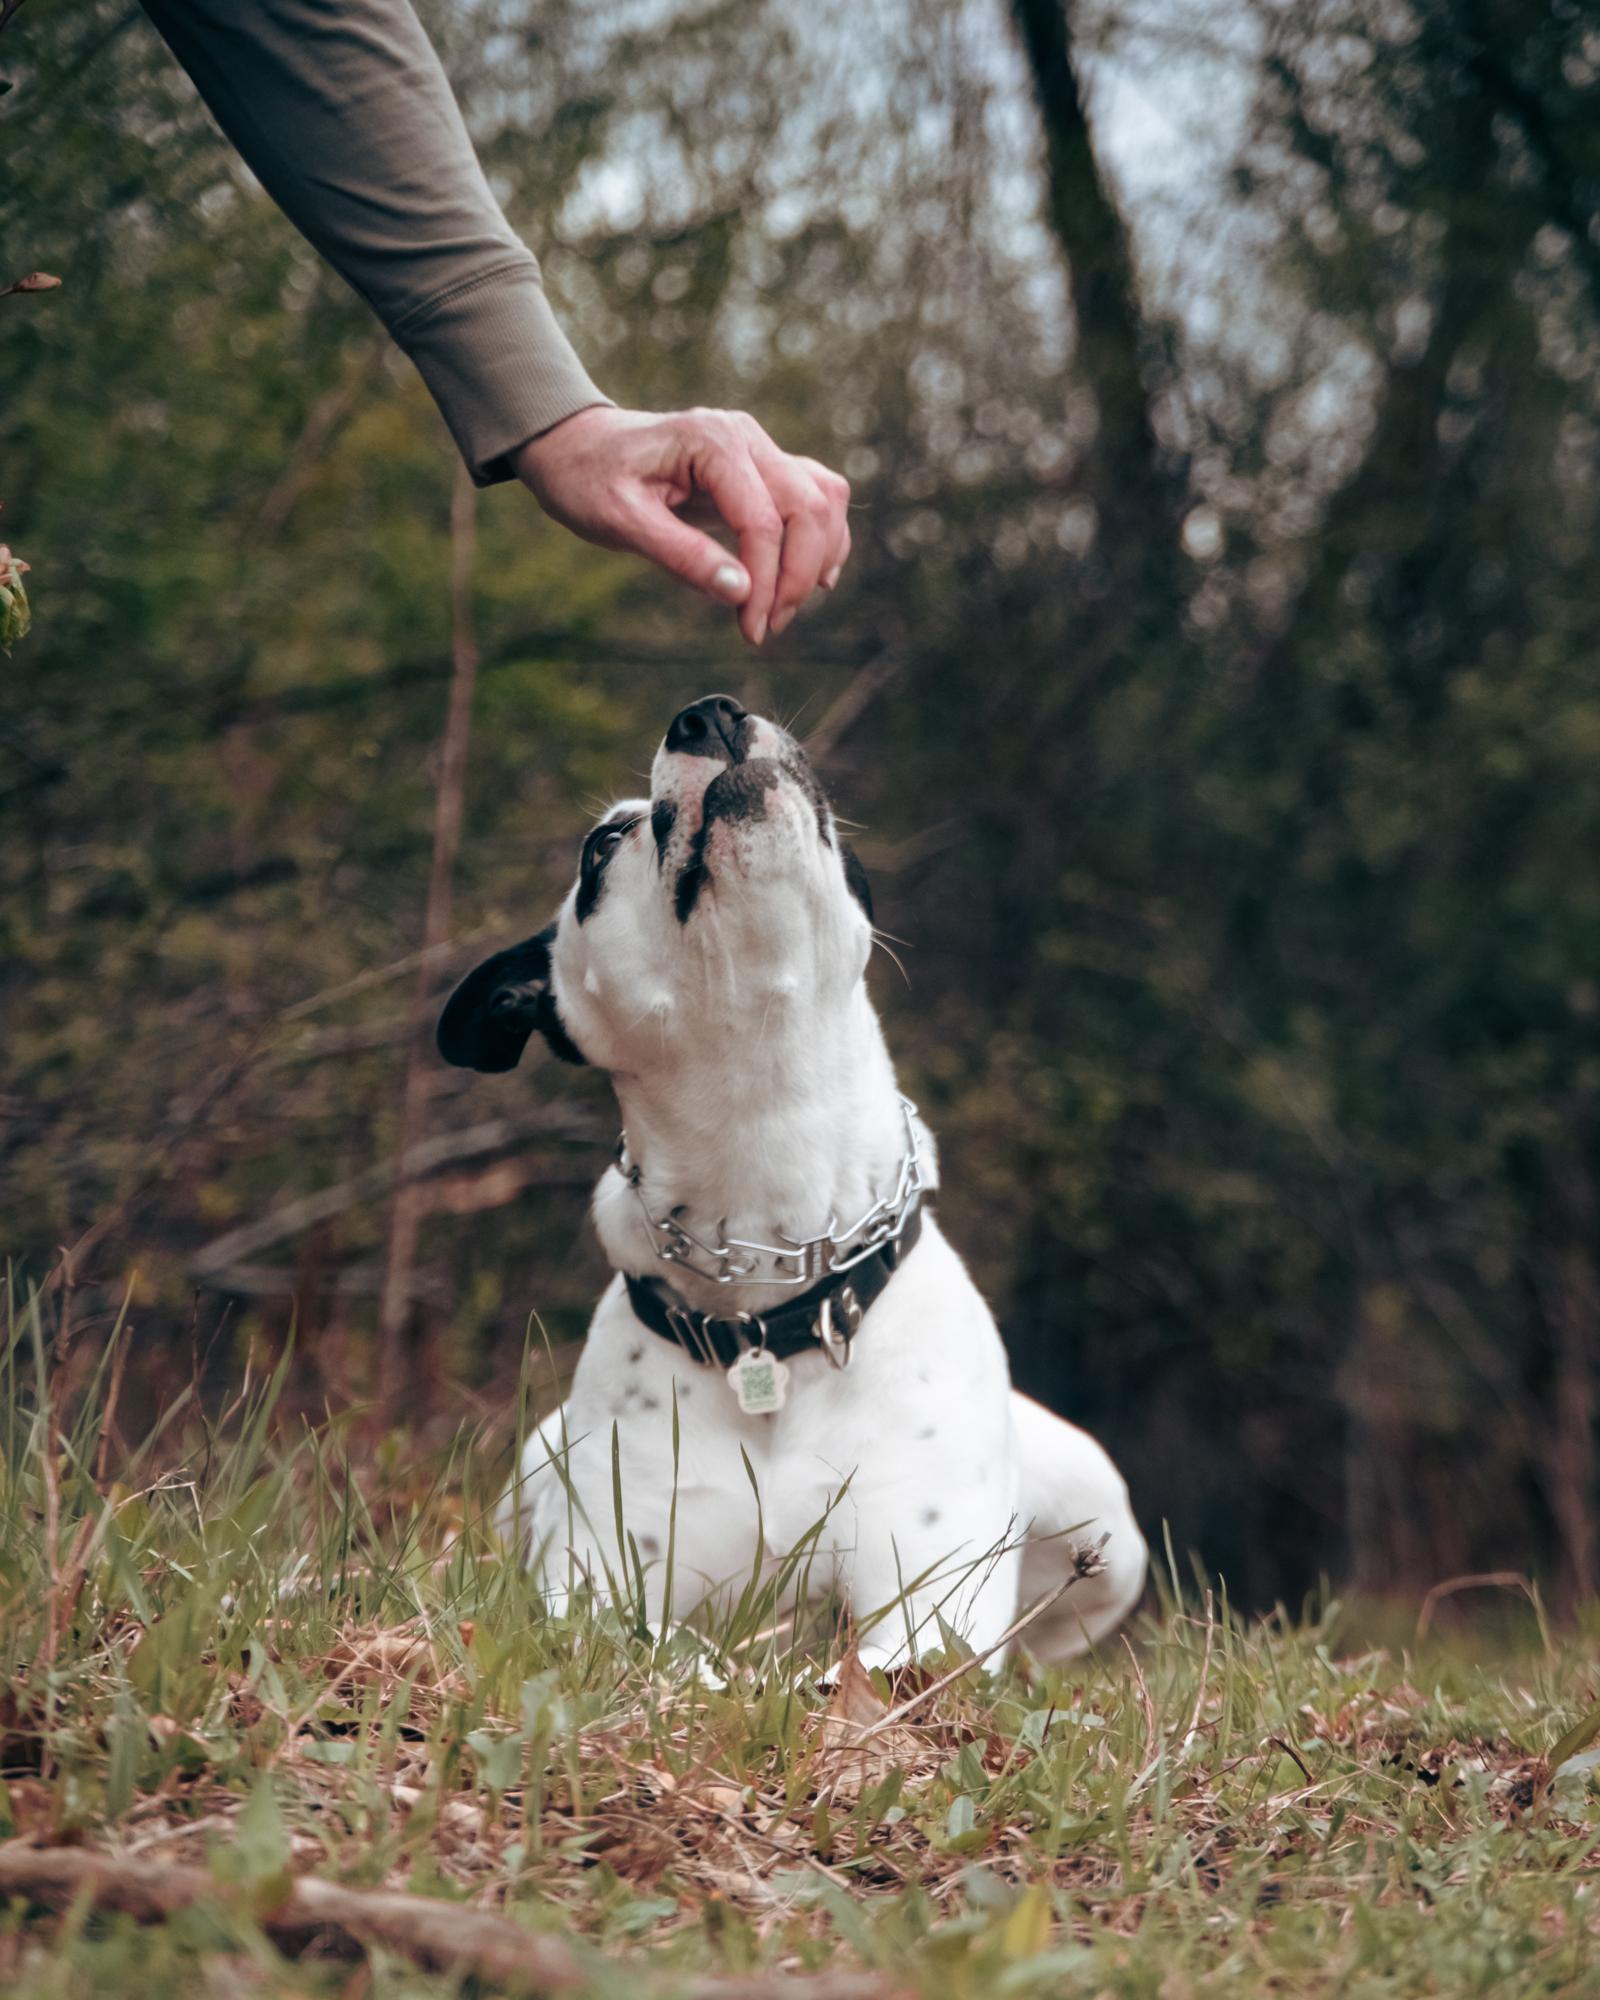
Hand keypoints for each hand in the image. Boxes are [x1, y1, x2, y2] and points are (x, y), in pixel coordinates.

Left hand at [513, 405, 850, 644]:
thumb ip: (681, 556)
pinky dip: (822, 539)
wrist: (577, 447)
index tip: (751, 631)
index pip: (763, 520)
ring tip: (780, 609)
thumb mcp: (621, 521)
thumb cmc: (590, 479)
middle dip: (796, 577)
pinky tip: (809, 579)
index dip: (765, 583)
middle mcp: (745, 437)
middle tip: (766, 626)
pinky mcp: (762, 468)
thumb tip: (741, 592)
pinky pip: (816, 498)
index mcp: (712, 441)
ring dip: (817, 559)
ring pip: (824, 499)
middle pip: (809, 508)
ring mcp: (758, 449)